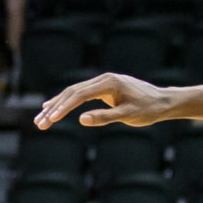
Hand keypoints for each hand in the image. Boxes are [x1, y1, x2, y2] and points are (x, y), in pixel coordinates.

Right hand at [34, 74, 173, 129]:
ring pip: (73, 92)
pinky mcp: (104, 88)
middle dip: (54, 108)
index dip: (63, 108)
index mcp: (108, 83)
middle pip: (72, 92)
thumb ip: (104, 117)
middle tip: (39, 123)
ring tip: (41, 118)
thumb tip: (81, 119)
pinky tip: (54, 108)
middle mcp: (103, 79)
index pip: (79, 95)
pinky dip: (66, 102)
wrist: (163, 102)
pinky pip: (80, 94)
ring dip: (57, 105)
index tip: (50, 120)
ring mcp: (103, 82)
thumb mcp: (128, 116)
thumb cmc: (148, 110)